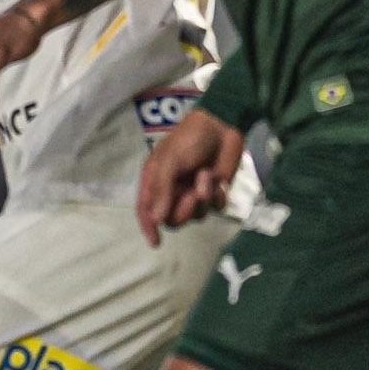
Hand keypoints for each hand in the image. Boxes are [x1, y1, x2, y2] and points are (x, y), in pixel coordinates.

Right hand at [135, 107, 243, 245]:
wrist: (222, 126)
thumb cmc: (189, 139)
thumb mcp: (169, 161)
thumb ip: (162, 190)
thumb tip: (157, 220)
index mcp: (155, 181)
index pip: (146, 211)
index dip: (148, 227)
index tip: (155, 243)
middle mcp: (173, 190)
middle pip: (173, 218)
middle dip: (184, 210)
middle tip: (193, 196)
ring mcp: (194, 192)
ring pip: (196, 215)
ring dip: (203, 199)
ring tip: (207, 177)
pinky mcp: (215, 191)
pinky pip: (215, 208)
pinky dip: (218, 197)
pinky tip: (219, 180)